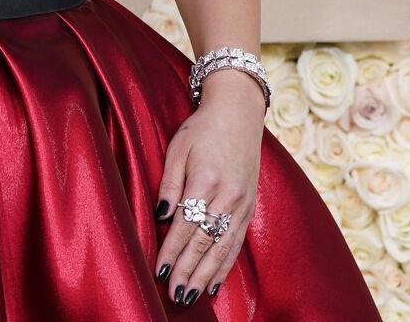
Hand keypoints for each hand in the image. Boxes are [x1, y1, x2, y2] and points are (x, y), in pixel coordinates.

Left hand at [152, 81, 262, 306]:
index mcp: (207, 180)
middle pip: (205, 242)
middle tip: (175, 295)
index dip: (172, 251)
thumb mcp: (177, 148)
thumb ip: (169, 184)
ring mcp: (242, 204)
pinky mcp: (249, 207)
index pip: (185, 225)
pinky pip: (236, 243)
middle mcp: (228, 197)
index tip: (160, 272)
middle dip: (188, 271)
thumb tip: (160, 217)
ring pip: (223, 248)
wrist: (238, 113)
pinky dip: (225, 265)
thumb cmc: (202, 129)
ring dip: (206, 275)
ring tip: (191, 296)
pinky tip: (214, 282)